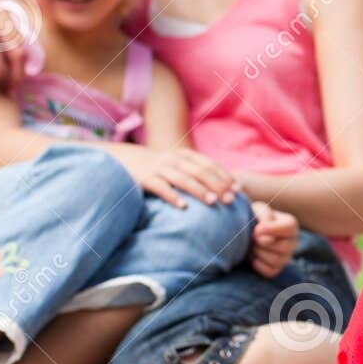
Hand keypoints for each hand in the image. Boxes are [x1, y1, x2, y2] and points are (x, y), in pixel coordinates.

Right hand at [124, 146, 239, 207]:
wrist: (124, 160)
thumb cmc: (157, 168)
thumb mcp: (177, 164)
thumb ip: (196, 171)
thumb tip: (225, 187)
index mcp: (184, 155)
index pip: (209, 164)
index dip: (224, 176)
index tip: (238, 189)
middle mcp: (173, 160)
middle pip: (200, 171)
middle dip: (217, 185)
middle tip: (230, 200)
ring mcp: (159, 168)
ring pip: (183, 179)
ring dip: (199, 190)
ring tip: (213, 202)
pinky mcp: (145, 179)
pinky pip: (161, 188)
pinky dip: (173, 197)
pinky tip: (183, 207)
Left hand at [249, 201, 298, 277]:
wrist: (245, 233)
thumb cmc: (255, 218)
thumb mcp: (259, 209)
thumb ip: (263, 215)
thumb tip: (262, 235)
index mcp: (290, 225)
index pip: (289, 228)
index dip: (272, 229)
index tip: (257, 229)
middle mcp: (292, 243)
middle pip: (283, 247)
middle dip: (263, 243)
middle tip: (252, 237)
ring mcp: (285, 258)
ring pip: (275, 260)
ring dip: (258, 252)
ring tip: (252, 245)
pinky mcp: (275, 270)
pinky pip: (268, 271)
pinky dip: (256, 264)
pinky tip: (252, 255)